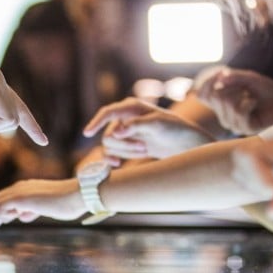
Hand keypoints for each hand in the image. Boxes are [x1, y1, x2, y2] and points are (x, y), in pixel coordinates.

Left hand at [0, 178, 83, 228]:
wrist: (78, 195)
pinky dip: (4, 216)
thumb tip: (22, 217)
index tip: (0, 222)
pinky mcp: (20, 198)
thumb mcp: (46, 207)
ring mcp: (19, 192)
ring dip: (2, 216)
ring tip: (21, 218)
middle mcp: (20, 187)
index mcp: (26, 188)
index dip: (2, 212)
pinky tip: (21, 216)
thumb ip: (33, 210)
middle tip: (1, 224)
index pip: (5, 199)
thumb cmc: (67, 202)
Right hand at [82, 97, 212, 161]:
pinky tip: (117, 164)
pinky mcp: (126, 145)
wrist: (186, 143)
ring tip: (145, 150)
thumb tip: (115, 131)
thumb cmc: (175, 129)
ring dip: (125, 151)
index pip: (107, 113)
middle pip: (108, 135)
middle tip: (143, 148)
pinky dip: (113, 159)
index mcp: (131, 107)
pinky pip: (110, 153)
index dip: (96, 122)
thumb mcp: (158, 125)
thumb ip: (136, 126)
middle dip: (124, 144)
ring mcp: (124, 133)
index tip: (87, 134)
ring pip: (109, 146)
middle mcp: (124, 118)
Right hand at [195, 67, 272, 134]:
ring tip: (252, 97)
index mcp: (222, 104)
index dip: (208, 82)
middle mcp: (223, 115)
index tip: (222, 72)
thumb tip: (219, 80)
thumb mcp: (250, 79)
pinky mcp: (244, 128)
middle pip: (215, 96)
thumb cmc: (270, 92)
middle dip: (232, 86)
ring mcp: (232, 123)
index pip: (202, 95)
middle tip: (245, 88)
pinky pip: (238, 110)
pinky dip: (249, 102)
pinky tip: (255, 103)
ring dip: (242, 93)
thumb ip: (234, 77)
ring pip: (226, 102)